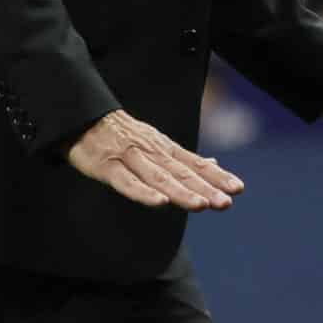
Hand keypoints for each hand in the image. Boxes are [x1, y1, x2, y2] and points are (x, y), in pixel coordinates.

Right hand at [65, 109, 245, 211]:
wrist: (85, 118)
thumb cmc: (123, 135)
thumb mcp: (156, 142)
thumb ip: (183, 158)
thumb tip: (213, 164)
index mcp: (165, 149)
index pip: (195, 164)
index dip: (216, 176)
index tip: (237, 189)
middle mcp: (152, 153)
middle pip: (182, 173)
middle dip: (205, 188)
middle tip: (225, 202)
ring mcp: (130, 158)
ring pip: (159, 178)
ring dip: (181, 192)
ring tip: (201, 205)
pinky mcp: (108, 166)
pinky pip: (127, 182)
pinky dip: (143, 192)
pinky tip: (159, 203)